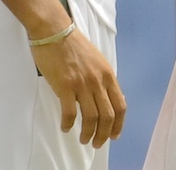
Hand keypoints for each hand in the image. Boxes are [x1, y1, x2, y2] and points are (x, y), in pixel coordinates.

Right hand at [31, 27, 126, 147]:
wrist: (55, 31)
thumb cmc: (74, 45)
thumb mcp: (96, 60)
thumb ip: (102, 78)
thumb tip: (105, 97)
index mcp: (107, 74)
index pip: (120, 104)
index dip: (119, 123)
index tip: (114, 135)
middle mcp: (98, 80)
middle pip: (108, 115)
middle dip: (104, 134)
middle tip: (97, 144)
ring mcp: (82, 83)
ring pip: (92, 118)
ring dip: (88, 133)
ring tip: (83, 139)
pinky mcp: (65, 86)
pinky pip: (70, 113)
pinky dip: (69, 124)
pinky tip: (66, 127)